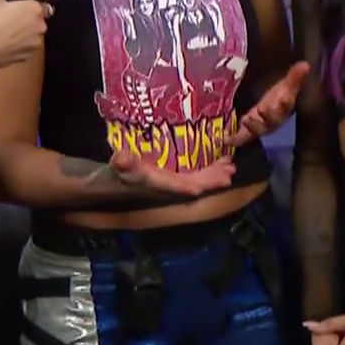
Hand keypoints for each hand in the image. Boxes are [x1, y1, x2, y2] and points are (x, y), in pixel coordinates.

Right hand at [0, 0, 50, 77]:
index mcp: (35, 9)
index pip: (37, 3)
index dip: (26, 4)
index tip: (15, 6)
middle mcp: (41, 26)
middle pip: (37, 19)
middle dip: (27, 18)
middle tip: (9, 18)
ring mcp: (36, 44)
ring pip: (32, 34)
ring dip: (24, 32)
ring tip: (6, 33)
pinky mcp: (28, 57)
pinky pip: (26, 47)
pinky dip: (19, 45)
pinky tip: (5, 44)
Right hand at [109, 148, 236, 197]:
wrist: (113, 184)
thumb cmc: (117, 174)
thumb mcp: (118, 167)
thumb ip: (122, 163)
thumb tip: (121, 157)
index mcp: (160, 185)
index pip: (181, 186)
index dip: (197, 184)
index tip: (214, 181)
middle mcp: (171, 187)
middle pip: (196, 184)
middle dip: (213, 179)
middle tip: (231, 170)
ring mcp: (174, 183)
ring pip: (199, 180)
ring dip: (215, 173)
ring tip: (230, 165)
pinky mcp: (175, 177)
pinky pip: (196, 174)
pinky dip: (209, 168)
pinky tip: (220, 161)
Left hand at [228, 62, 311, 145]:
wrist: (267, 107)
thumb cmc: (278, 96)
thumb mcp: (285, 85)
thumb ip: (294, 76)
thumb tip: (306, 64)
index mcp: (283, 107)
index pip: (286, 105)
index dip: (285, 103)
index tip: (285, 97)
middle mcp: (273, 119)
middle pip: (273, 120)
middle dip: (268, 115)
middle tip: (263, 108)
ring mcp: (260, 126)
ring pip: (259, 129)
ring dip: (253, 125)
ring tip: (246, 119)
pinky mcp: (248, 131)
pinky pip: (242, 137)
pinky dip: (235, 139)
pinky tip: (226, 139)